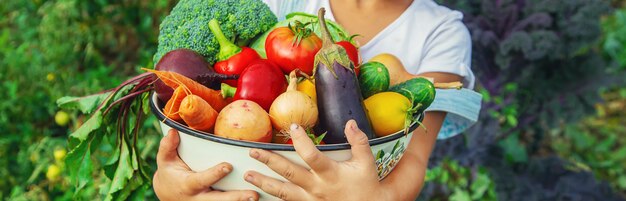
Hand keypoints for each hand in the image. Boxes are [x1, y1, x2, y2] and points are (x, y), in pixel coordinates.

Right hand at [154, 129, 258, 200]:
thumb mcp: (164, 160)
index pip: (202, 180)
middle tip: (253, 194)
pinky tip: (258, 200)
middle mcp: (199, 198)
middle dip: (236, 198)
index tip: (228, 166)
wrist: (168, 194)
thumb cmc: (170, 173)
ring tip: (258, 197)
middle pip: (218, 200)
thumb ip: (167, 146)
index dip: (215, 174)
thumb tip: (173, 132)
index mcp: (188, 185)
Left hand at [243, 120, 391, 200]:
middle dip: (269, 161)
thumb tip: (350, 123)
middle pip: (289, 173)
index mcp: (330, 173)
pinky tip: (259, 194)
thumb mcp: (366, 162)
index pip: (311, 155)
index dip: (301, 140)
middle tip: (253, 152)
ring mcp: (310, 200)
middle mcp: (317, 187)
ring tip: (248, 175)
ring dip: (264, 182)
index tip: (292, 126)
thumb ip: (359, 142)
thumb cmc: (366, 185)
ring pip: (283, 192)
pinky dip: (273, 198)